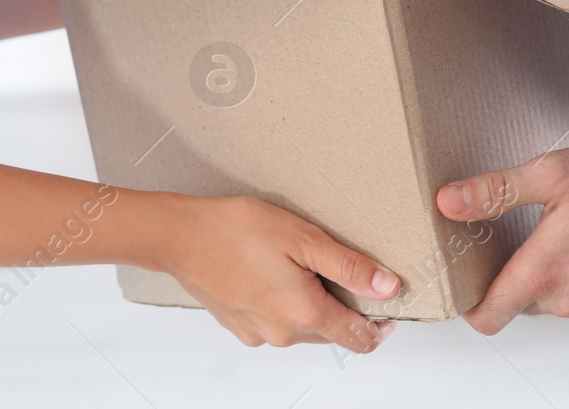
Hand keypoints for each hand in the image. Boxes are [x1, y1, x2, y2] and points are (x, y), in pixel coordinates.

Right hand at [156, 195, 400, 351]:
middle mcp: (282, 333)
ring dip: (312, 305)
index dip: (380, 326)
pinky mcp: (240, 326)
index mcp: (304, 313)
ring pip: (303, 327)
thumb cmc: (236, 230)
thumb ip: (349, 267)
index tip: (388, 308)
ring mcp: (259, 333)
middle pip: (332, 332)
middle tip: (343, 271)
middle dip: (345, 309)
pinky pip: (276, 323)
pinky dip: (284, 304)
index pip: (358, 338)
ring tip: (304, 265)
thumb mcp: (303, 238)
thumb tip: (387, 287)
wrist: (180, 236)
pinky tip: (275, 273)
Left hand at [435, 144, 568, 333]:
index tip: (469, 285)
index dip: (471, 304)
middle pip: (522, 303)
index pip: (488, 316)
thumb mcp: (552, 172)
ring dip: (558, 276)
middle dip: (520, 275)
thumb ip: (495, 191)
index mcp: (544, 271)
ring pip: (559, 301)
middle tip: (531, 235)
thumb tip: (450, 201)